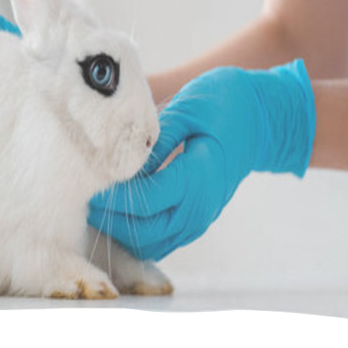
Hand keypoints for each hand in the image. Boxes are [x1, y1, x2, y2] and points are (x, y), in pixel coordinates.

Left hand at [87, 60, 315, 260]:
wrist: (261, 117)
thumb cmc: (225, 103)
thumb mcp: (188, 109)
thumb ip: (156, 140)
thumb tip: (121, 161)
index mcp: (199, 176)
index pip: (147, 201)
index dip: (114, 200)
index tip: (90, 189)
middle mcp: (201, 205)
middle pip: (147, 232)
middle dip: (113, 222)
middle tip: (86, 201)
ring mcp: (201, 216)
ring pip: (155, 243)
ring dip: (125, 232)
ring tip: (100, 208)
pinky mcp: (198, 217)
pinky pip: (164, 239)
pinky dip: (140, 234)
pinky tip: (121, 214)